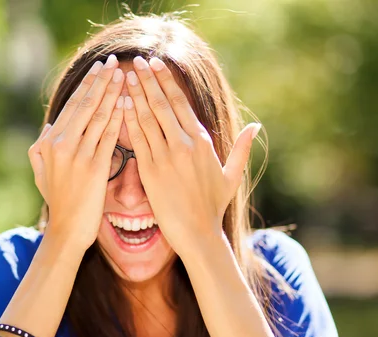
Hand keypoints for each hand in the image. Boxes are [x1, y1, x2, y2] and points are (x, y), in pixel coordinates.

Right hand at [28, 55, 124, 249]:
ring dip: (112, 93)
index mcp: (48, 143)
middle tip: (114, 60)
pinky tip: (128, 103)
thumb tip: (51, 125)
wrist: (67, 231)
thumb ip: (42, 147)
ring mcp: (77, 156)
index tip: (100, 67)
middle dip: (101, 81)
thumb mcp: (41, 172)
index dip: (87, 85)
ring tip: (125, 75)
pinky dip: (118, 117)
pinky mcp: (94, 168)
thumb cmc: (58, 202)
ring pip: (98, 116)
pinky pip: (109, 136)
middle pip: (85, 105)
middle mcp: (61, 145)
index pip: (72, 106)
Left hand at [122, 56, 259, 255]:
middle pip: (162, 104)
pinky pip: (137, 139)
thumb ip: (243, 149)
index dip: (166, 82)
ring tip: (123, 77)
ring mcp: (165, 157)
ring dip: (135, 95)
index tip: (155, 65)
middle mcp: (183, 145)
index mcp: (201, 141)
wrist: (198, 234)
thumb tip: (255, 126)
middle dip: (148, 81)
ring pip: (147, 118)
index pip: (180, 103)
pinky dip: (129, 120)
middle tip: (136, 62)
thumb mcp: (232, 176)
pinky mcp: (150, 171)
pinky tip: (121, 105)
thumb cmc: (214, 206)